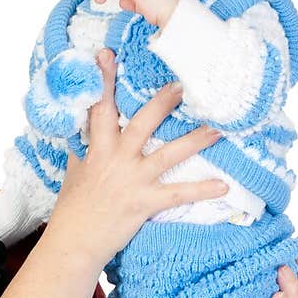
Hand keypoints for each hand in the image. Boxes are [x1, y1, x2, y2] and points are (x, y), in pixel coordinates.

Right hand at [47, 49, 228, 265]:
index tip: (107, 54)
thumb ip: (86, 149)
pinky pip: (179, 194)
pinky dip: (202, 189)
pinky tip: (224, 185)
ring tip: (217, 129)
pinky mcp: (144, 203)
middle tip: (183, 85)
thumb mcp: (76, 173)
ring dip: (195, 140)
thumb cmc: (74, 209)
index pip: (98, 108)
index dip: (102, 80)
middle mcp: (115, 160)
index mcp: (97, 149)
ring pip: (168, 154)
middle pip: (141, 123)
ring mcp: (132, 181)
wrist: (74, 243)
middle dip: (162, 103)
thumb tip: (87, 130)